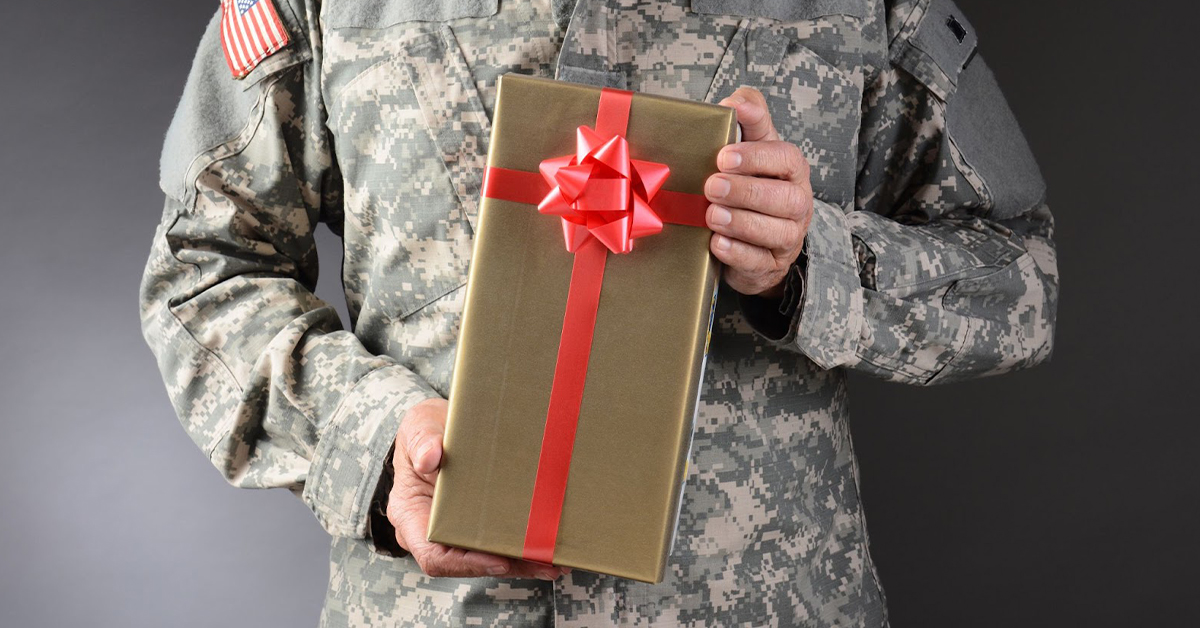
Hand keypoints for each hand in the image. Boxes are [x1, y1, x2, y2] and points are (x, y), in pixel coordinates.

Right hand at [386, 398, 569, 579]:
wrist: (440, 426)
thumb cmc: (426, 429)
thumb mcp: (419, 425)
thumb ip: (422, 440)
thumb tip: (429, 458)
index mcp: (410, 514)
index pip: (433, 555)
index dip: (466, 564)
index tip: (499, 560)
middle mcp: (431, 531)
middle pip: (467, 562)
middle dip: (507, 565)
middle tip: (543, 563)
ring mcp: (455, 530)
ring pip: (488, 557)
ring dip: (522, 563)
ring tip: (555, 562)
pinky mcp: (476, 524)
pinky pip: (498, 543)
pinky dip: (523, 549)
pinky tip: (550, 549)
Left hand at [706, 87, 812, 299]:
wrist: (753, 236)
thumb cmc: (751, 183)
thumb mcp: (752, 147)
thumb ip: (749, 119)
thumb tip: (734, 101)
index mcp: (792, 171)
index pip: (786, 158)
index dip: (757, 157)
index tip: (724, 156)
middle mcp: (797, 204)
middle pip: (784, 198)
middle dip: (746, 191)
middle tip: (711, 186)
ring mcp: (787, 237)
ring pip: (776, 232)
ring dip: (741, 222)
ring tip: (712, 215)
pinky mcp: (771, 265)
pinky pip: (759, 261)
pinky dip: (737, 253)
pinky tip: (716, 243)